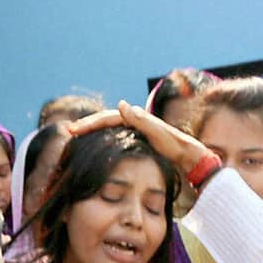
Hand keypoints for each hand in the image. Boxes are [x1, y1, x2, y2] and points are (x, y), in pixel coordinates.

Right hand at [69, 101, 210, 175]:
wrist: (193, 158)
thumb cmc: (178, 147)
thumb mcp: (160, 134)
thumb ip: (142, 120)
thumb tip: (121, 104)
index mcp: (138, 119)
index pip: (108, 118)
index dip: (91, 123)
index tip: (74, 130)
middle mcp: (137, 123)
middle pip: (106, 121)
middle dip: (87, 126)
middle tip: (70, 132)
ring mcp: (138, 134)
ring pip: (110, 130)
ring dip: (93, 133)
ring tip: (77, 139)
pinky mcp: (140, 144)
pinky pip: (116, 140)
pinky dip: (104, 142)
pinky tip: (97, 151)